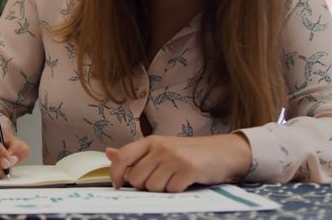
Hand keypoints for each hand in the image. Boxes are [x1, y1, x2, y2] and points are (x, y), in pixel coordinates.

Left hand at [105, 133, 251, 191]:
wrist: (223, 152)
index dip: (115, 173)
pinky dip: (177, 190)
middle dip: (145, 185)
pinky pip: (171, 190)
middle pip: (137, 178)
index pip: (122, 157)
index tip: (118, 184)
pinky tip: (185, 181)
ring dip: (162, 188)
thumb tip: (109, 153)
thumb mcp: (161, 148)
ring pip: (152, 187)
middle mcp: (160, 148)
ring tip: (174, 178)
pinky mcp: (188, 169)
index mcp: (150, 141)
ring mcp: (174, 158)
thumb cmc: (189, 152)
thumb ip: (135, 153)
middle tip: (160, 179)